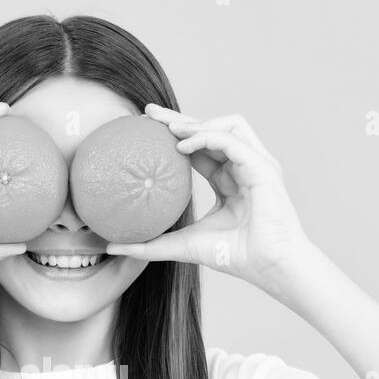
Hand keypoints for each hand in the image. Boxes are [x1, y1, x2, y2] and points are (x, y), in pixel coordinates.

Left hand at [105, 104, 310, 292]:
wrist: (267, 266)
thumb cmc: (235, 257)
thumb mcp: (183, 246)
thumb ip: (150, 245)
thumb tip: (111, 247)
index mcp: (229, 180)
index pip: (200, 147)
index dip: (175, 134)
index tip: (146, 127)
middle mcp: (243, 167)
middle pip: (211, 129)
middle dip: (180, 118)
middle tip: (149, 113)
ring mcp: (256, 164)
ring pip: (228, 125)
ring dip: (198, 123)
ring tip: (169, 131)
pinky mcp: (263, 167)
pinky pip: (233, 140)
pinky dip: (208, 137)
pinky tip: (183, 147)